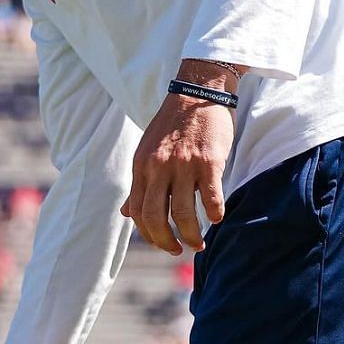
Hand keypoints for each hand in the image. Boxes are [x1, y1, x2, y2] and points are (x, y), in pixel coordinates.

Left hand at [120, 87, 234, 254]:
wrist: (196, 93)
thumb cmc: (172, 126)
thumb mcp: (147, 152)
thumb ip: (140, 183)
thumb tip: (127, 214)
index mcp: (141, 167)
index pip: (138, 211)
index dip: (149, 234)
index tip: (162, 243)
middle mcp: (158, 168)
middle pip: (156, 216)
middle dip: (165, 241)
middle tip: (178, 250)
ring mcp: (183, 164)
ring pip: (183, 212)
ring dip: (192, 235)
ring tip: (198, 243)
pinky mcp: (208, 161)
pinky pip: (210, 196)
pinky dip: (213, 213)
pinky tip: (217, 218)